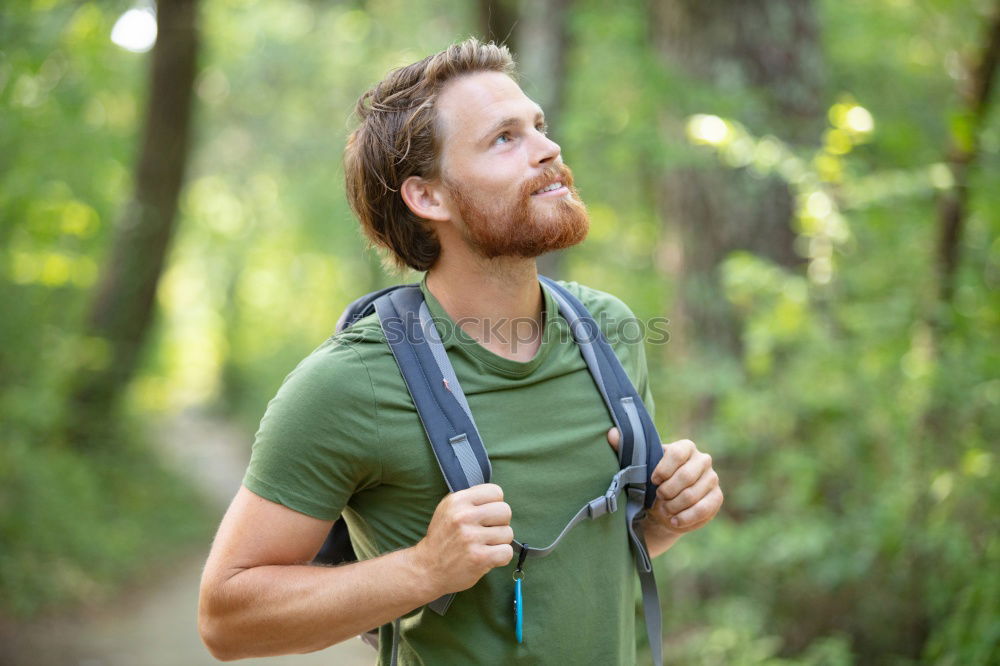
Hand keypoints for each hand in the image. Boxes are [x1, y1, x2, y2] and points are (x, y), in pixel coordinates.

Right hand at [412, 483, 513, 594]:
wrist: (427, 568)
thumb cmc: (442, 538)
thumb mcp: (448, 509)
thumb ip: (470, 500)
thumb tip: (497, 498)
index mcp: (457, 500)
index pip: (495, 491)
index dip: (495, 504)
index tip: (486, 515)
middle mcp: (464, 516)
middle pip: (505, 511)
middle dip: (500, 523)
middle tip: (487, 531)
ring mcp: (471, 538)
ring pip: (508, 533)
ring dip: (499, 542)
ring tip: (484, 546)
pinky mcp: (479, 558)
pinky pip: (507, 552)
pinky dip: (501, 557)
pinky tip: (488, 557)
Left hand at [607, 429, 721, 534]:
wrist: (664, 508)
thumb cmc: (650, 483)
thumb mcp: (637, 466)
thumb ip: (624, 448)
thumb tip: (610, 432)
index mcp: (685, 447)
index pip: (678, 453)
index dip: (663, 469)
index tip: (652, 480)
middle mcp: (702, 460)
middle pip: (686, 475)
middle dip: (667, 491)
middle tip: (658, 497)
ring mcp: (712, 479)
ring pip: (693, 494)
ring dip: (674, 506)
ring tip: (664, 509)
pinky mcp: (716, 498)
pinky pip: (703, 509)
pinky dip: (685, 517)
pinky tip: (674, 520)